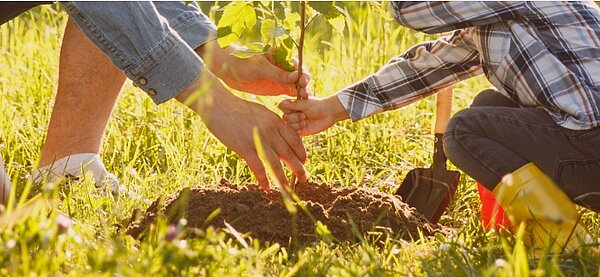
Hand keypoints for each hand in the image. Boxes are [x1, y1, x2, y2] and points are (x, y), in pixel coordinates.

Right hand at [176, 73, 307, 189]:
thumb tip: (279, 136)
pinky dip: (263, 179)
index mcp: (275, 121)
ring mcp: (257, 139)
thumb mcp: (261, 112)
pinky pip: (257, 167)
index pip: (294, 139)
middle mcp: (270, 130)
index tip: (304, 161)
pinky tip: (266, 187)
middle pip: (288, 153)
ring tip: (287, 189)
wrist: (219, 105)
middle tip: (304, 178)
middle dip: (298, 168)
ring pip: (275, 163)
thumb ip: (271, 124)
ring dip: (282, 178)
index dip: (301, 151)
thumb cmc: (238, 109)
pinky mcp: (244, 147)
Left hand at [196, 40, 309, 97]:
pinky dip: (293, 102)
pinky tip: (296, 109)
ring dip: (300, 95)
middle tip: (305, 95)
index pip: (298, 66)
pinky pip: (288, 96)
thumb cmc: (242, 62)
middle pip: (299, 78)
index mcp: (281, 58)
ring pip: (295, 88)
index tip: (303, 82)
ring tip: (304, 103)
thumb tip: (297, 76)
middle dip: (304, 86)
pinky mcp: (276, 89)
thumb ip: (278, 73)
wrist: (226, 68)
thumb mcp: (260, 68)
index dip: (303, 74)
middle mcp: (283, 69)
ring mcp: (280, 79)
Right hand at [279, 95, 349, 135]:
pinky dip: (299, 130)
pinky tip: (305, 127)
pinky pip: (293, 133)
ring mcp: (295, 123)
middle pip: (284, 117)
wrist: (328, 114)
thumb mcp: (305, 104)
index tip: (297, 107)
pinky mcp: (299, 131)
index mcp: (292, 105)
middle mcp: (292, 113)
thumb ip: (293, 105)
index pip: (282, 106)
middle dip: (294, 117)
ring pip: (288, 126)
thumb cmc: (317, 106)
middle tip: (304, 115)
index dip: (288, 109)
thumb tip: (280, 103)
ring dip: (297, 124)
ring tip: (306, 122)